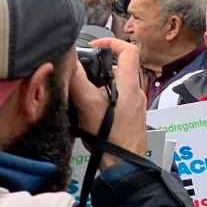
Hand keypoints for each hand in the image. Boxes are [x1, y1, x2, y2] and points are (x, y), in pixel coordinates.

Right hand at [69, 39, 146, 167]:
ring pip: (117, 85)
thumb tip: (70, 59)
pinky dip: (103, 99)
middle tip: (81, 75)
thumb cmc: (110, 136)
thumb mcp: (88, 105)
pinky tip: (88, 112)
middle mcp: (136, 92)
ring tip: (81, 95)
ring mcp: (135, 105)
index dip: (112, 42)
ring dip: (99, 85)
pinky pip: (117, 100)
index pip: (129, 50)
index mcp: (129, 84)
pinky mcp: (131, 117)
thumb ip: (78, 80)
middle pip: (119, 68)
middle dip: (98, 68)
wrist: (124, 164)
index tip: (94, 46)